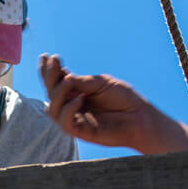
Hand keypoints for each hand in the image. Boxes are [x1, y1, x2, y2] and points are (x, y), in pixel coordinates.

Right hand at [39, 54, 187, 153]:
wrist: (140, 117)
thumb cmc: (124, 98)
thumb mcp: (101, 83)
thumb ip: (82, 81)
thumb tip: (63, 78)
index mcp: (77, 92)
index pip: (56, 82)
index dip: (47, 71)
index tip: (47, 56)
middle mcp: (73, 106)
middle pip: (50, 94)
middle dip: (49, 77)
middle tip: (55, 63)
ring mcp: (76, 119)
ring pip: (52, 109)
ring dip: (57, 93)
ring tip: (69, 81)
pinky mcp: (82, 132)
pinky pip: (65, 122)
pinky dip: (68, 109)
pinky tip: (80, 98)